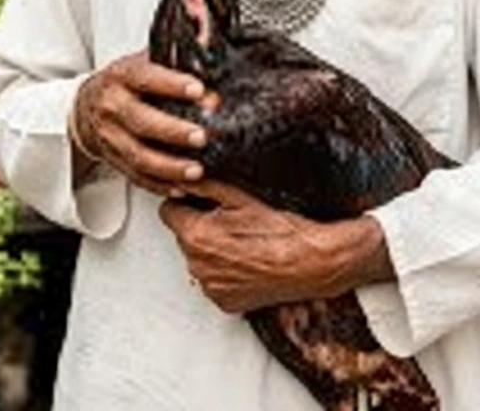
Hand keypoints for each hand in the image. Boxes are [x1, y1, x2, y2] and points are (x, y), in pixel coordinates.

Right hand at [73, 50, 207, 195]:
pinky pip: (136, 177)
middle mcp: (113, 106)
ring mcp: (111, 136)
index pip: (145, 77)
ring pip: (139, 156)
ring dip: (170, 166)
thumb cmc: (124, 82)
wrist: (85, 106)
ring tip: (197, 170)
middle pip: (141, 122)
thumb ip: (172, 56)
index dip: (171, 84)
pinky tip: (181, 188)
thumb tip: (208, 45)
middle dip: (174, 132)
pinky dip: (160, 185)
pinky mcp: (114, 159)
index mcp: (122, 76)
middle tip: (202, 137)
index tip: (198, 89)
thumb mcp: (142, 60)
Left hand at [159, 179, 393, 314]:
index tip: (202, 201)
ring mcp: (211, 287)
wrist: (310, 261)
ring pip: (199, 259)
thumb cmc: (279, 228)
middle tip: (230, 219)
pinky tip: (248, 259)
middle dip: (199, 225)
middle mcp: (197, 266)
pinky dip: (225, 271)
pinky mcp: (226, 303)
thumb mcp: (239, 195)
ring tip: (243, 239)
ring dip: (212, 249)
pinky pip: (215, 281)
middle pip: (184, 236)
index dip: (185, 202)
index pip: (168, 212)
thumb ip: (202, 184)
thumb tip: (178, 176)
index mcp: (196, 236)